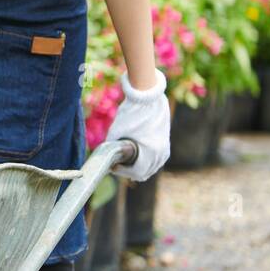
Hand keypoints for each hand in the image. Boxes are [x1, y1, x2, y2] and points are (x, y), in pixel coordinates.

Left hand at [106, 67, 169, 181]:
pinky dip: (146, 162)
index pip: (137, 172)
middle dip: (129, 172)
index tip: (112, 167)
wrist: (148, 97)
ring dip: (138, 168)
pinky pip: (156, 161)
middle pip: (145, 173)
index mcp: (151, 152)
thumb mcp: (116, 131)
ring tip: (123, 163)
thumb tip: (104, 156)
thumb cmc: (131, 113)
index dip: (122, 172)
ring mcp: (165, 149)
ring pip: (151, 168)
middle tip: (116, 166)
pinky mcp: (165, 144)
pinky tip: (135, 158)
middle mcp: (161, 153)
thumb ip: (111, 146)